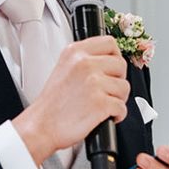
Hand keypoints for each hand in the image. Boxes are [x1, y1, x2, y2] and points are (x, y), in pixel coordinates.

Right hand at [12, 37, 129, 165]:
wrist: (43, 125)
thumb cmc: (53, 103)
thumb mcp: (64, 68)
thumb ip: (85, 60)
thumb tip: (108, 60)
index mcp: (75, 52)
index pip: (110, 43)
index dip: (115, 58)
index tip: (112, 70)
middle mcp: (84, 64)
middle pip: (121, 65)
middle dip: (118, 80)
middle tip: (108, 91)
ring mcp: (93, 83)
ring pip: (124, 87)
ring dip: (118, 99)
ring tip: (103, 104)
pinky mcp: (100, 103)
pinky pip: (122, 107)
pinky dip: (118, 115)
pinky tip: (105, 116)